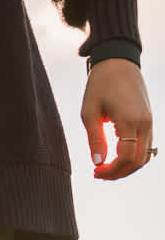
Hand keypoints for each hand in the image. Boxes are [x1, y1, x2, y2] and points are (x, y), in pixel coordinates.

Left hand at [82, 57, 152, 180]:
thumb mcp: (89, 113)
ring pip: (145, 156)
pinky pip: (146, 146)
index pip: (126, 157)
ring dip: (127, 167)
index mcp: (130, 121)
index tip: (94, 173)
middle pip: (139, 161)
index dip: (111, 171)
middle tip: (98, 174)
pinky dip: (133, 157)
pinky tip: (115, 158)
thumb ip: (95, 139)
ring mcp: (150, 122)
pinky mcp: (149, 121)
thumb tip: (98, 163)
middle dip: (119, 173)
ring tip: (105, 169)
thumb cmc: (99, 86)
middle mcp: (145, 123)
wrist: (118, 64)